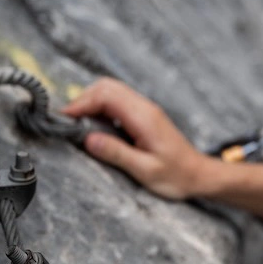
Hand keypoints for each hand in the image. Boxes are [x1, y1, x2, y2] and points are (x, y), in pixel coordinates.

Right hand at [62, 78, 209, 199]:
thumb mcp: (145, 170)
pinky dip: (101, 109)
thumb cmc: (177, 176)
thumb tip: (87, 139)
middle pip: (106, 86)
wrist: (199, 175)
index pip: (106, 95)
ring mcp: (145, 110)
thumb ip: (117, 153)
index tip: (63, 121)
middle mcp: (145, 108)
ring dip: (91, 103)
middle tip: (67, 124)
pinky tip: (95, 127)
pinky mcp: (144, 117)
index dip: (81, 104)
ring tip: (77, 125)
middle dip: (82, 100)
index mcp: (144, 118)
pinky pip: (118, 102)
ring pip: (111, 91)